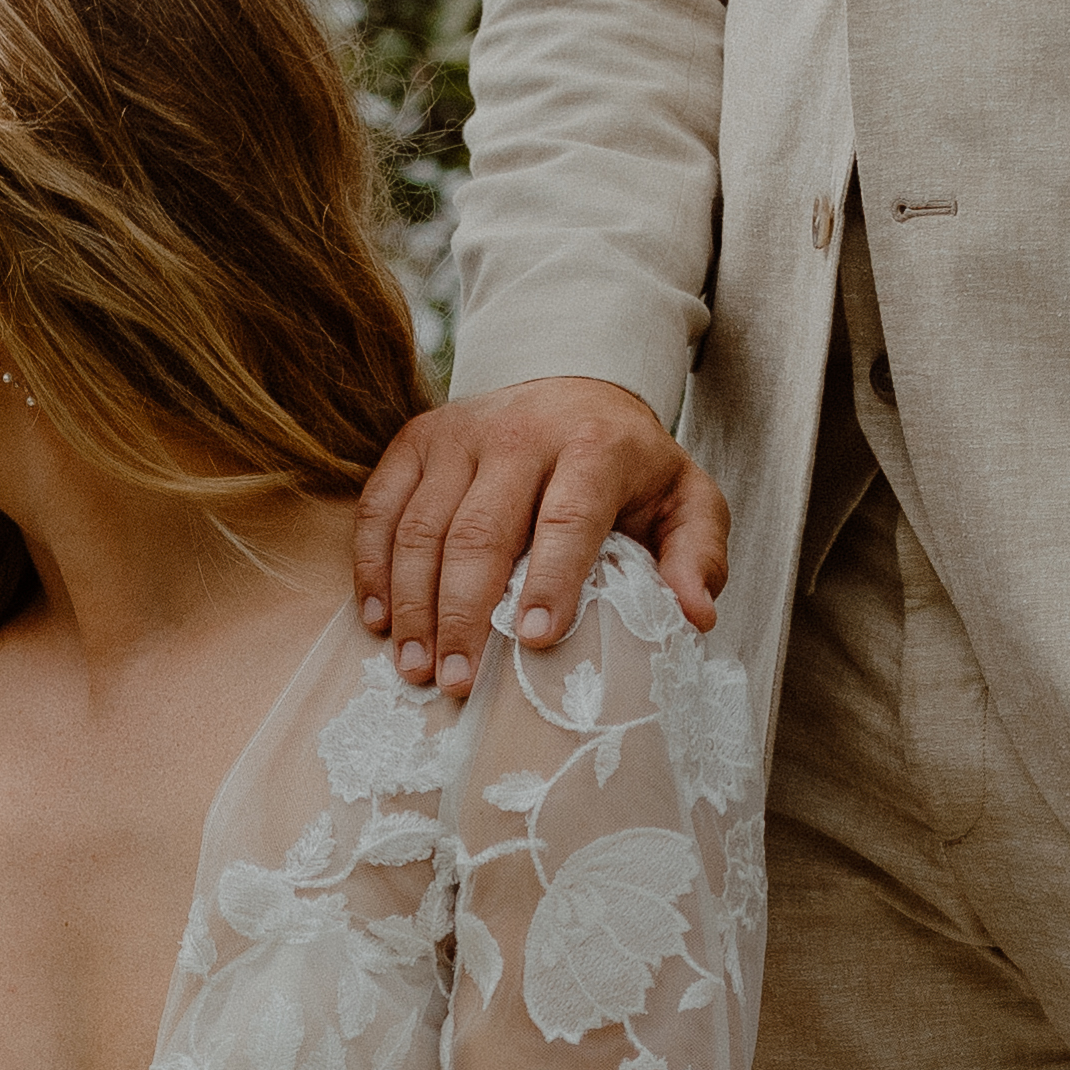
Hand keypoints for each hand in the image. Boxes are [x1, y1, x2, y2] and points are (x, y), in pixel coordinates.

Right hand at [356, 376, 730, 696]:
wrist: (574, 387)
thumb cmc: (630, 467)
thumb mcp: (685, 498)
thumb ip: (697, 553)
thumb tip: (693, 615)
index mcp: (595, 445)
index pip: (567, 517)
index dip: (551, 580)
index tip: (533, 641)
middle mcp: (521, 432)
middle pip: (480, 531)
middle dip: (463, 614)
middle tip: (457, 682)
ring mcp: (461, 433)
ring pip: (422, 525)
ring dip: (412, 603)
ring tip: (415, 668)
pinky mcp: (417, 439)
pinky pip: (381, 505)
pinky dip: (373, 566)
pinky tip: (378, 620)